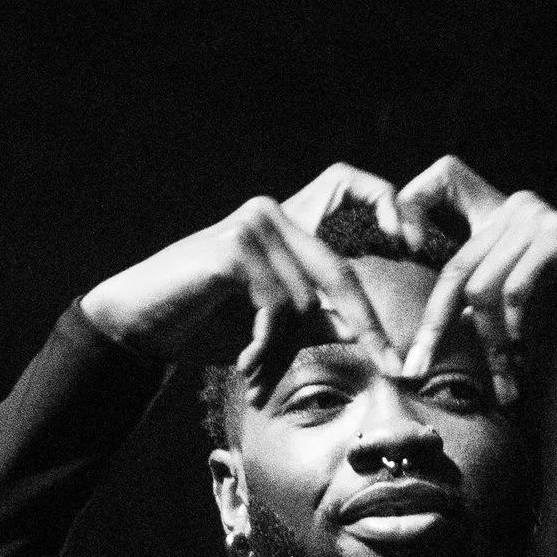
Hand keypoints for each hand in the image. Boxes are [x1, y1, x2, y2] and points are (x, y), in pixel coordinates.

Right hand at [77, 166, 414, 388]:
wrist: (139, 323)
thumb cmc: (204, 321)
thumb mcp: (271, 320)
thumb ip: (314, 314)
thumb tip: (363, 330)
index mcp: (290, 219)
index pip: (354, 187)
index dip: (391, 204)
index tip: (417, 247)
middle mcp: (275, 209)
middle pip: (339, 270)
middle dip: (369, 326)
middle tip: (395, 367)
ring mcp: (254, 223)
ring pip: (306, 298)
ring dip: (286, 347)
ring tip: (257, 369)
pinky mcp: (234, 245)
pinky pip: (278, 304)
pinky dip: (266, 342)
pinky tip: (244, 359)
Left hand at [392, 160, 556, 389]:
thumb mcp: (515, 317)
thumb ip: (476, 312)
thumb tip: (428, 335)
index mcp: (498, 217)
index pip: (442, 182)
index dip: (410, 205)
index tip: (399, 249)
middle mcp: (513, 207)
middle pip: (454, 267)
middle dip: (436, 326)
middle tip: (419, 368)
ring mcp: (535, 218)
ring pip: (481, 287)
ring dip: (490, 343)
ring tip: (504, 379)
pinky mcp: (556, 236)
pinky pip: (514, 288)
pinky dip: (515, 328)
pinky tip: (524, 351)